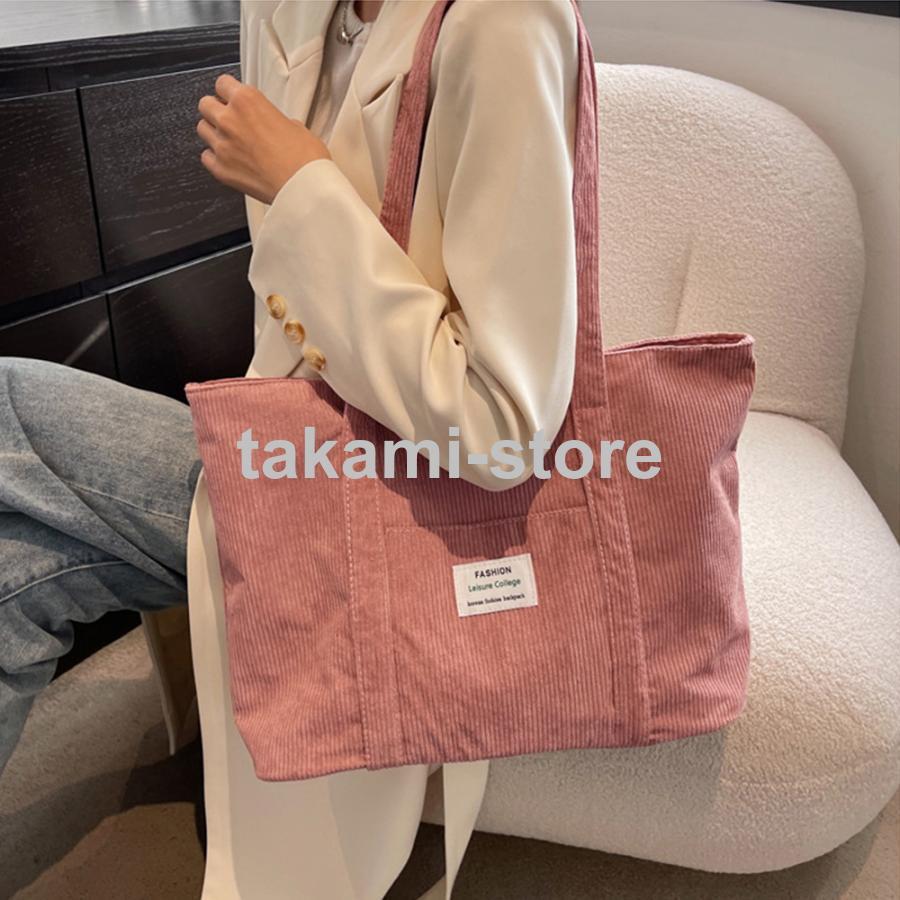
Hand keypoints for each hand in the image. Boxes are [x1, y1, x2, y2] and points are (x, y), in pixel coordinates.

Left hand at [197, 73, 330, 204]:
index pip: (222, 83)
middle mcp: (230, 120)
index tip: (233, 97)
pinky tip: (228, 159)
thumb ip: (274, 119)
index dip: (229, 91)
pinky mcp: (221, 169)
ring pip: (202, 129)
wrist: (303, 188)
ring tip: (229, 140)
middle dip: (216, 109)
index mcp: (248, 101)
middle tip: (229, 118)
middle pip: (206, 104)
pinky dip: (214, 157)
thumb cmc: (305, 160)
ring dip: (213, 132)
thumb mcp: (296, 125)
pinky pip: (206, 157)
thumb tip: (274, 125)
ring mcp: (223, 146)